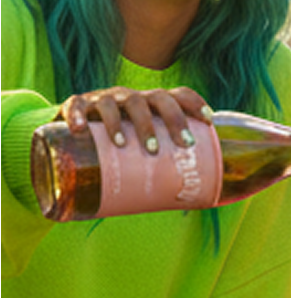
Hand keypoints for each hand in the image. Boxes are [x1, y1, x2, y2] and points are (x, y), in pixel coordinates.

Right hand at [58, 86, 212, 153]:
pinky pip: (75, 106)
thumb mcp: (139, 147)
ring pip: (116, 103)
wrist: (74, 132)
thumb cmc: (117, 144)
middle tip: (173, 146)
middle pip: (154, 99)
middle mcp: (130, 97)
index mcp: (150, 104)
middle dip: (168, 120)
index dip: (194, 104)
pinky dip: (76, 116)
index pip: (177, 95)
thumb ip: (158, 165)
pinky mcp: (77, 105)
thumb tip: (189, 202)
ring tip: (125, 145)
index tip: (208, 120)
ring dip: (121, 123)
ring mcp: (103, 99)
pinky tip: (79, 129)